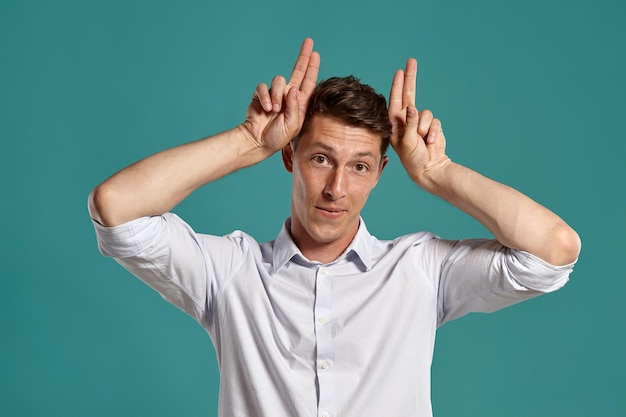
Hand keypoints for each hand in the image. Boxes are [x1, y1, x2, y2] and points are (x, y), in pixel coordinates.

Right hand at [240, 38, 319, 153]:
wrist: (258, 141)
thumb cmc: (277, 137)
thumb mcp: (292, 126)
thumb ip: (295, 108)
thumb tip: (293, 88)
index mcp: (299, 102)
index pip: (308, 82)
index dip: (312, 68)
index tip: (316, 53)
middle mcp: (288, 95)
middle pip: (297, 71)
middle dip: (303, 56)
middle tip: (308, 41)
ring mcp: (275, 94)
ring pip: (279, 81)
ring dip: (277, 95)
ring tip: (274, 110)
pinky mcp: (261, 94)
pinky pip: (263, 87)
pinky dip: (264, 97)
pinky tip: (266, 108)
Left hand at [388, 58, 449, 184]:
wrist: (429, 169)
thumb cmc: (412, 159)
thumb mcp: (408, 142)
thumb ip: (410, 124)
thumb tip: (412, 107)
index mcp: (395, 123)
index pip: (395, 100)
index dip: (397, 85)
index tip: (399, 71)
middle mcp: (406, 120)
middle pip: (409, 94)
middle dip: (410, 78)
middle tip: (411, 61)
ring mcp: (419, 123)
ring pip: (426, 113)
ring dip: (426, 127)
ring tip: (423, 141)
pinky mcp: (432, 126)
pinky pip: (435, 122)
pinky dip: (434, 132)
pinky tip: (431, 143)